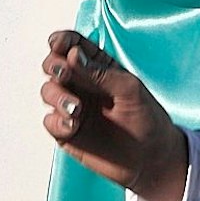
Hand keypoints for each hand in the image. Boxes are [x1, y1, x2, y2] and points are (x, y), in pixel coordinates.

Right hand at [39, 29, 187, 200]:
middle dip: (53, 65)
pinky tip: (73, 125)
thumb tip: (72, 55)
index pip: (74, 46)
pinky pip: (50, 121)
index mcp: (100, 68)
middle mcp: (83, 85)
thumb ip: (100, 73)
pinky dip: (57, 121)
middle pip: (54, 65)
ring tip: (76, 108)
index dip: (62, 41)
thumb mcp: (130, 90)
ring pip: (48, 91)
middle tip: (63, 73)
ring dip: (57, 95)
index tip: (58, 43)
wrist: (151, 159)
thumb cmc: (147, 120)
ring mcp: (73, 107)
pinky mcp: (67, 131)